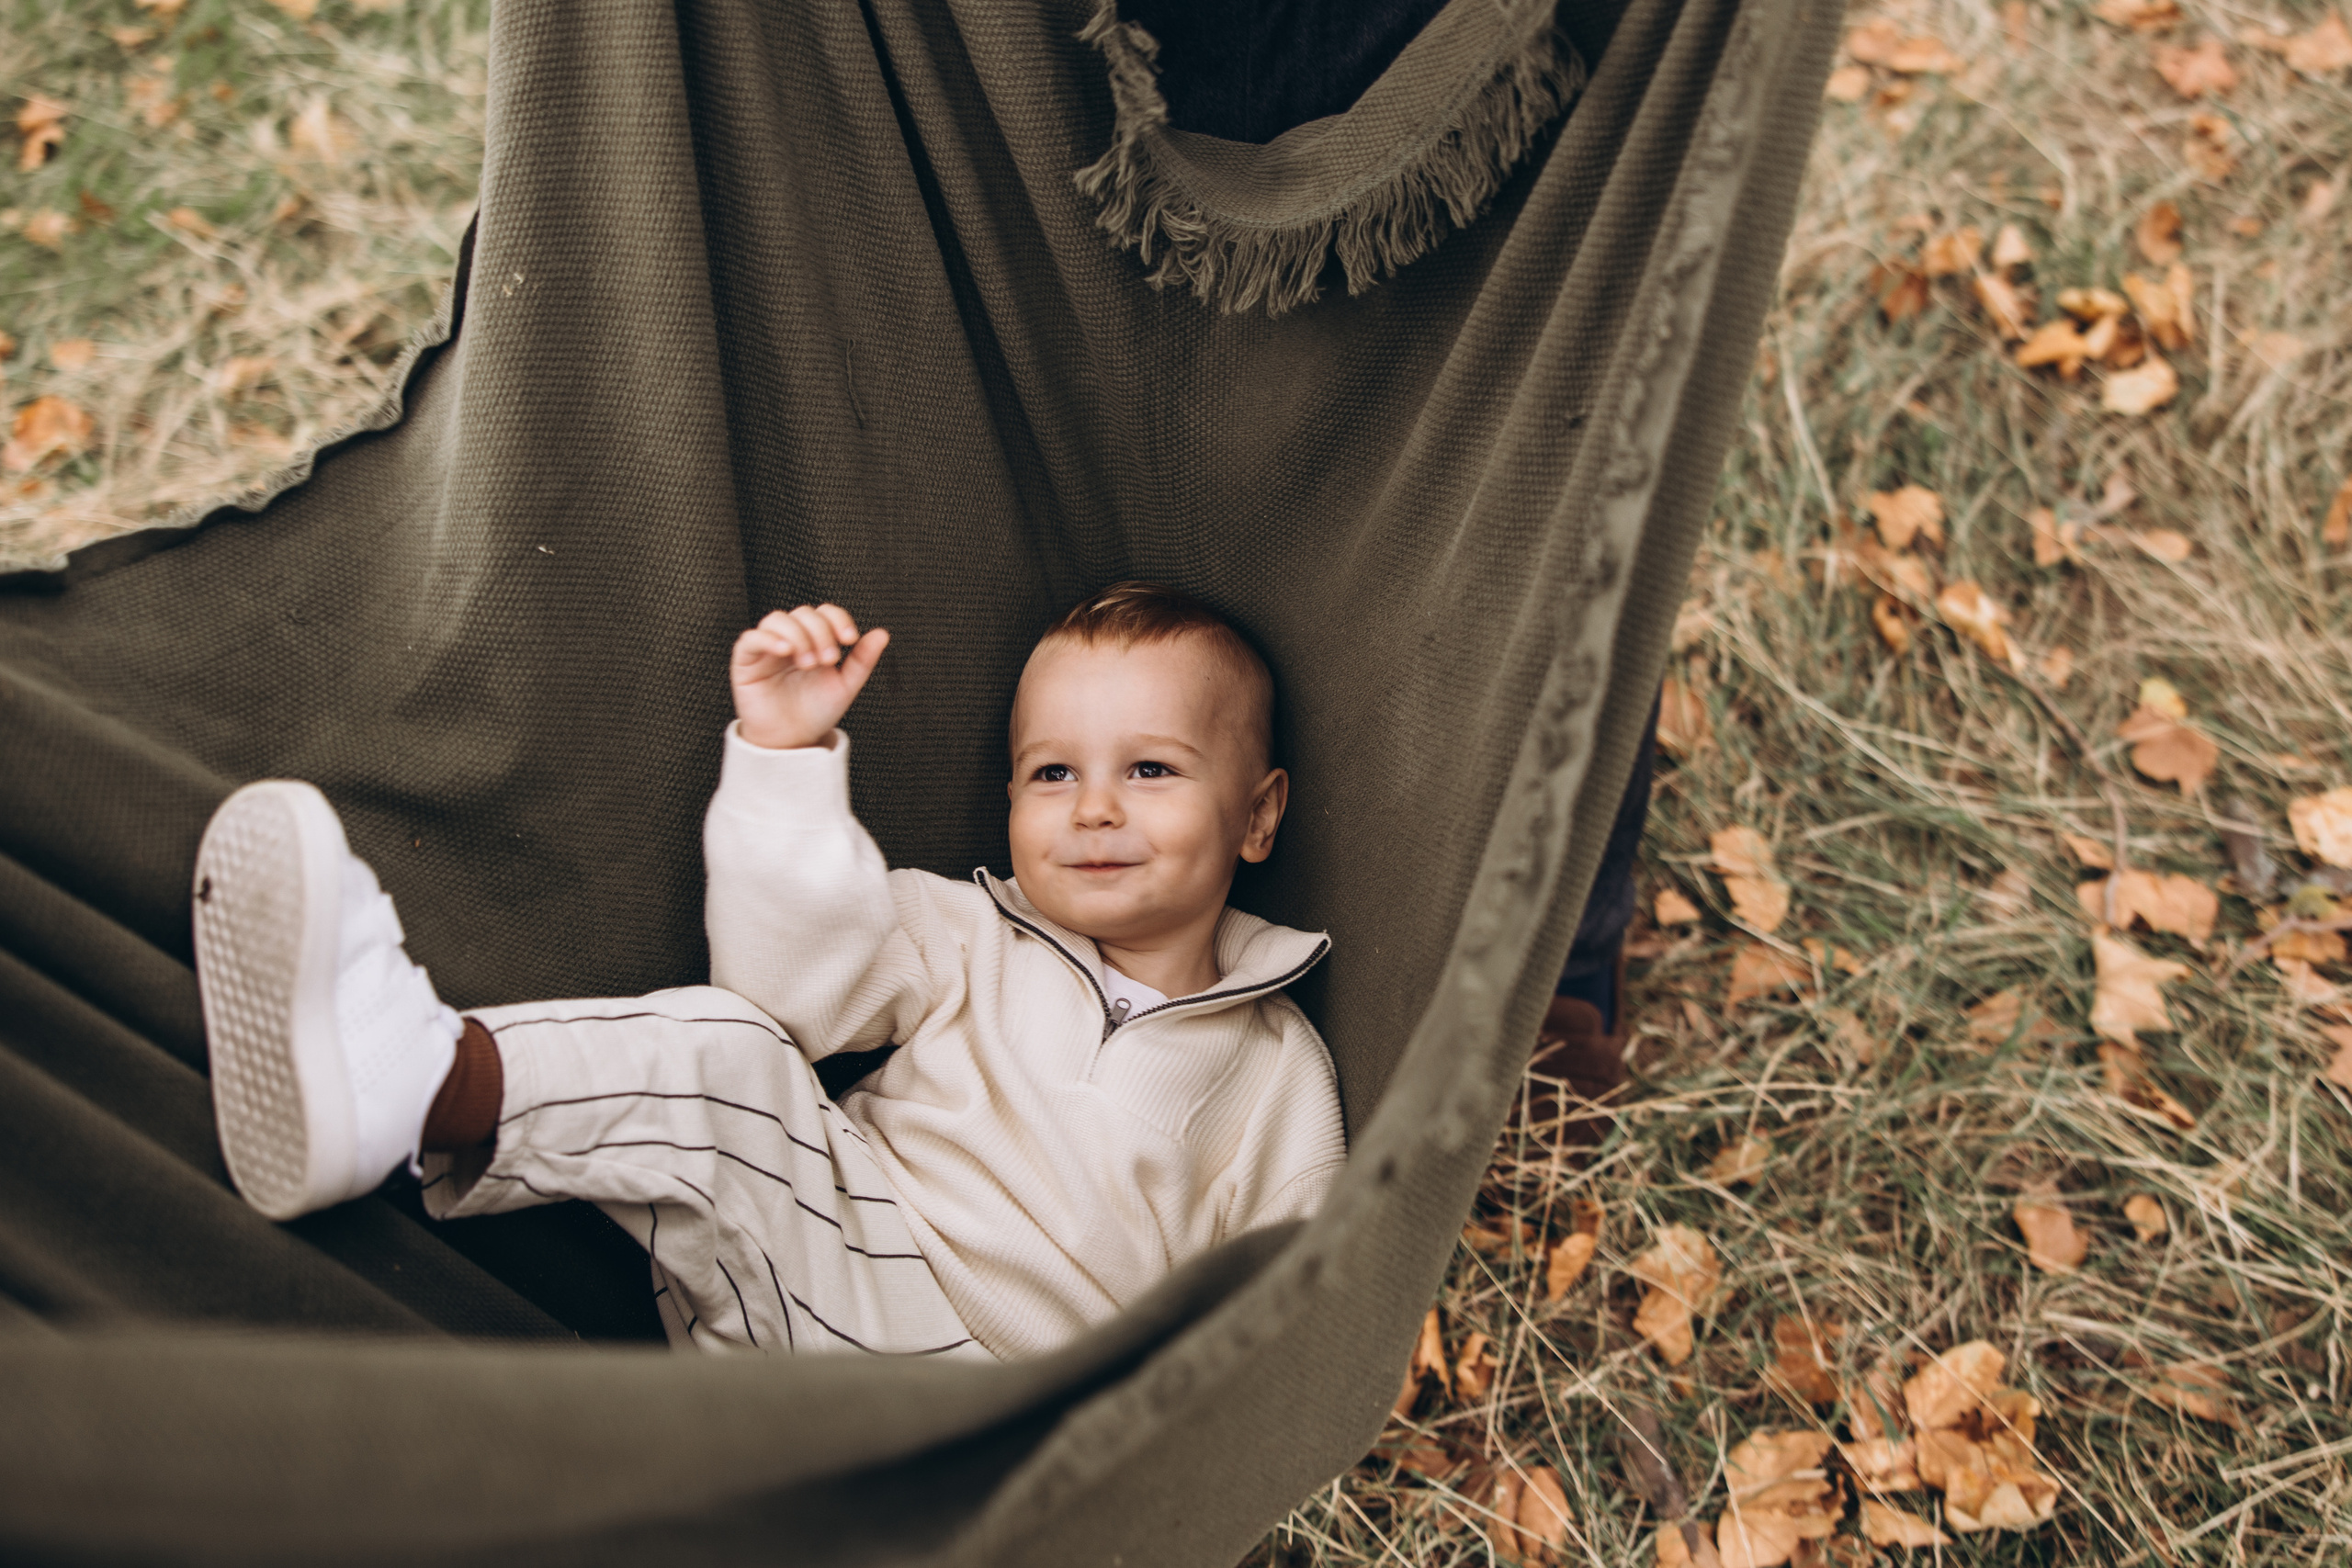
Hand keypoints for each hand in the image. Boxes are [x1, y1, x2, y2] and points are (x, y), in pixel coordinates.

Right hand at [730, 604, 889, 749]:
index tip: (850, 639)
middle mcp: (791, 640)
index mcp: (814, 641)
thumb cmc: (816, 712)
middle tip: (827, 659)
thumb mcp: (845, 685)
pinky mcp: (746, 661)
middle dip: (820, 632)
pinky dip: (768, 639)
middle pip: (803, 613)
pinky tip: (784, 651)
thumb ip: (862, 660)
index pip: (824, 613)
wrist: (793, 740)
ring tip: (808, 662)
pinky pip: (751, 638)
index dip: (837, 619)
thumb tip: (882, 634)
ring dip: (798, 635)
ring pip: (777, 619)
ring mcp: (767, 648)